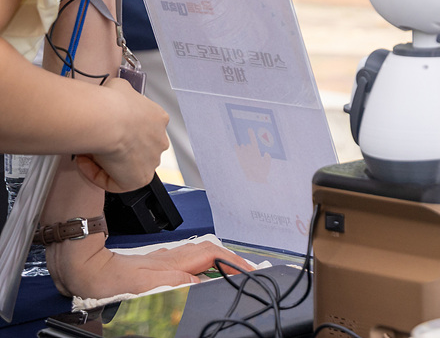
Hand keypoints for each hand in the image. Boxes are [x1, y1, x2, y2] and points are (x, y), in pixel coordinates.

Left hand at [47, 237, 257, 298]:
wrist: (88, 273)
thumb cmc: (113, 281)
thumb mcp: (150, 286)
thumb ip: (180, 283)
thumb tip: (203, 284)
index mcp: (175, 261)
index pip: (214, 256)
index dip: (235, 262)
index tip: (250, 272)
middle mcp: (172, 258)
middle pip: (211, 253)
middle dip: (232, 260)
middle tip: (246, 273)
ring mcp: (164, 261)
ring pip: (199, 258)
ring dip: (218, 263)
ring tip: (230, 274)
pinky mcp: (154, 268)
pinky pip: (186, 265)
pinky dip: (201, 269)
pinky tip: (198, 277)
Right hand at [75, 77, 169, 191]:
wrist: (107, 119)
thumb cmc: (111, 102)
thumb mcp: (119, 87)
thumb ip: (120, 94)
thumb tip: (113, 93)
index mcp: (158, 118)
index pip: (141, 128)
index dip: (119, 129)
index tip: (103, 128)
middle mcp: (159, 140)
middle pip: (136, 148)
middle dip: (114, 147)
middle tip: (93, 142)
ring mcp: (152, 160)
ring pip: (127, 166)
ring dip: (105, 161)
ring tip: (86, 152)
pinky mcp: (140, 178)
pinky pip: (117, 183)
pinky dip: (98, 175)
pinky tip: (85, 163)